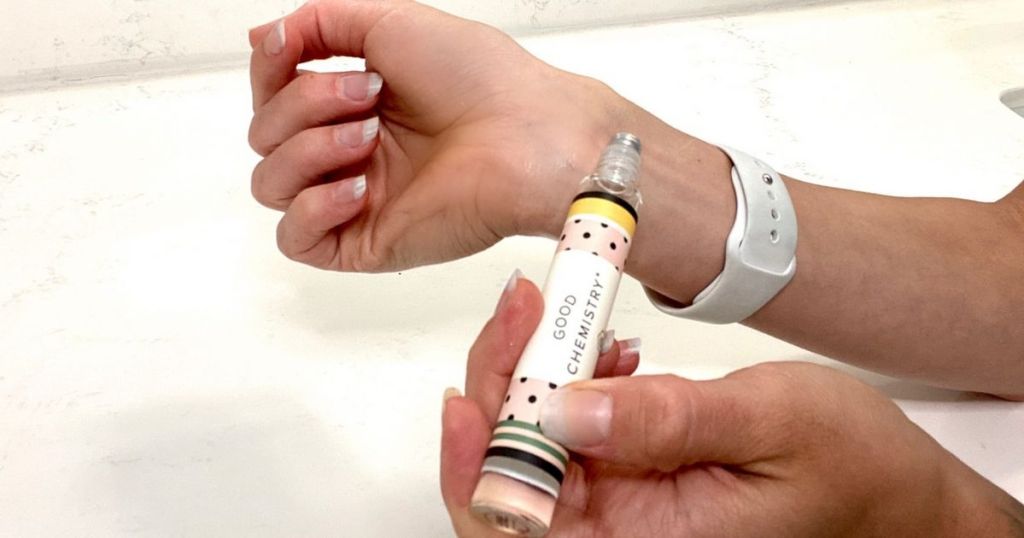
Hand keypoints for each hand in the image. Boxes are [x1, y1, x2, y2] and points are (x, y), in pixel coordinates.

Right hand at [247, 1, 623, 270]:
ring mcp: (354, 199)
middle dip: (304, 105)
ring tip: (369, 137)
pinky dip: (312, 206)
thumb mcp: (390, 23)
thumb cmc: (480, 80)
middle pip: (265, 136)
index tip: (291, 50)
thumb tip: (261, 38)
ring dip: (309, 149)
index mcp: (352, 104)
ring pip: (271, 182)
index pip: (272, 96)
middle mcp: (349, 151)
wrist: (525, 136)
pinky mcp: (364, 242)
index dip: (268, 72)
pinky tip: (358, 187)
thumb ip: (319, 24)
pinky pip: (294, 238)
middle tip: (371, 98)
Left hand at [442, 277, 1023, 536]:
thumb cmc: (855, 469)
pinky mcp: (631, 466)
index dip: (474, 467)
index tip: (470, 393)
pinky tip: (605, 353)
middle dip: (500, 389)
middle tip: (524, 312)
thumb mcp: (770, 423)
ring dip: (533, 376)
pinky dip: (572, 379)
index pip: (521, 525)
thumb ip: (668, 420)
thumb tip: (566, 406)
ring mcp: (623, 497)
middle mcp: (623, 528)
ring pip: (532, 441)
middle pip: (509, 474)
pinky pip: (571, 426)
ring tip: (567, 319)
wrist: (892, 486)